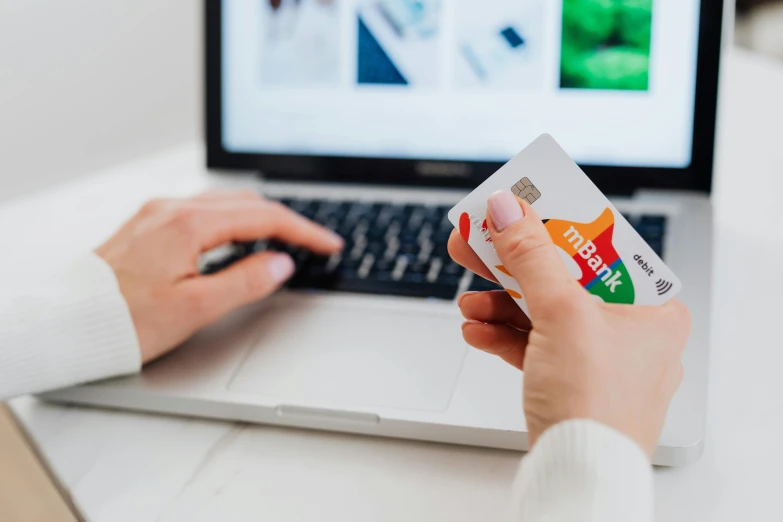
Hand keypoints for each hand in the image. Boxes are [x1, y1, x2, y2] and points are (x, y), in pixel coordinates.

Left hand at [95, 191, 342, 363]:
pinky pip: (204, 210)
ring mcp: (158, 213)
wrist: (68, 321)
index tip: (329, 245)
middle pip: (248, 203)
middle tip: (316, 242)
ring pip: (226, 203)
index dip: (304, 232)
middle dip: (288, 220)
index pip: (264, 218)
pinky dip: (235, 220)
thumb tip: (281, 264)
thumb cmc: (123, 321)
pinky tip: (241, 237)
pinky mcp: (149, 223)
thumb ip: (245, 281)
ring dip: (262, 217)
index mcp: (187, 225)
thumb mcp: (194, 308)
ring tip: (286, 239)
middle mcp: (172, 209)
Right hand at [448, 191, 690, 457]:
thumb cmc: (597, 406)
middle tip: (479, 240)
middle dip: (514, 265)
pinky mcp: (569, 380)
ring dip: (500, 304)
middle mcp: (630, 331)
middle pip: (563, 277)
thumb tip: (509, 209)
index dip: (557, 224)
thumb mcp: (563, 314)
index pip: (601, 247)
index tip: (522, 206)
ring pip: (542, 312)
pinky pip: (533, 344)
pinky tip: (475, 330)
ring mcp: (597, 358)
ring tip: (468, 300)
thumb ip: (532, 255)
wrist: (579, 476)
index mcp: (652, 309)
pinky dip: (504, 335)